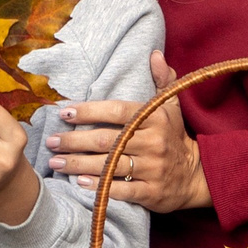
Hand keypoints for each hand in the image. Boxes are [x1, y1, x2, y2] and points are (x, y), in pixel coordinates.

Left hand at [48, 51, 210, 212]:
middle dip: (74, 141)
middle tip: (51, 141)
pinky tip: (79, 182)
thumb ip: (163, 80)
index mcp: (155, 118)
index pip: (117, 111)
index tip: (64, 113)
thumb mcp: (172, 106)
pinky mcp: (150, 192)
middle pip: (107, 140)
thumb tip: (154, 55)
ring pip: (108, 166)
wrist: (197, 175)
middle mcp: (153, 142)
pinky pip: (119, 190)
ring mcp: (152, 168)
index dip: (89, 111)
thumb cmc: (175, 137)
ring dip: (78, 164)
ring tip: (55, 161)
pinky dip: (98, 186)